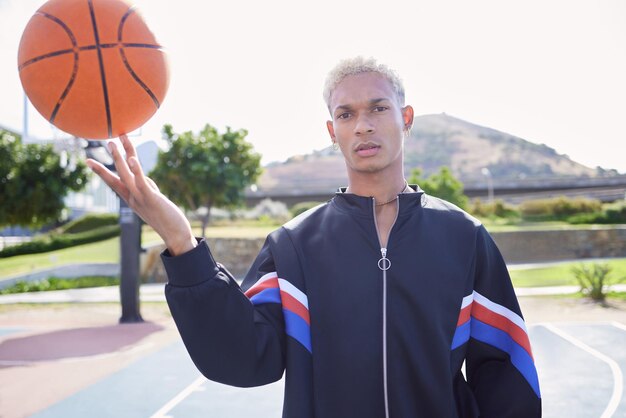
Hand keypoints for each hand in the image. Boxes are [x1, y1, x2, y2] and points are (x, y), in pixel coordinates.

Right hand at [86, 134, 196, 255]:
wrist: (175, 235)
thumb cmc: (166, 217)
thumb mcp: (152, 199)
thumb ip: (146, 186)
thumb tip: (141, 175)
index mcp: (131, 198)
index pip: (114, 181)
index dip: (102, 170)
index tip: (88, 161)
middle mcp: (132, 198)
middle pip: (118, 175)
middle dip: (113, 158)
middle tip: (107, 141)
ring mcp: (140, 199)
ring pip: (126, 176)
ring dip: (119, 158)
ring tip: (113, 143)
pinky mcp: (152, 199)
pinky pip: (142, 183)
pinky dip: (136, 171)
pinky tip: (133, 159)